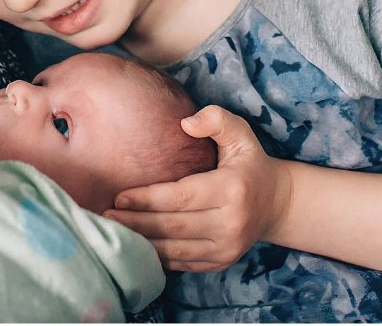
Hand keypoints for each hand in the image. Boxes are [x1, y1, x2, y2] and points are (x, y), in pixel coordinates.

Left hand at [102, 104, 289, 271]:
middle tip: (105, 215)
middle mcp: (231, 223)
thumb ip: (216, 120)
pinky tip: (134, 246)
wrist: (276, 203)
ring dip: (141, 242)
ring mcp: (226, 248)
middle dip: (135, 222)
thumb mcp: (241, 134)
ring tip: (112, 231)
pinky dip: (156, 256)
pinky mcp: (220, 262)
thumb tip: (185, 124)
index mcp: (232, 190)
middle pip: (172, 226)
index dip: (147, 198)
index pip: (181, 196)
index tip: (119, 195)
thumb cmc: (249, 163)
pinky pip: (182, 262)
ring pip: (174, 249)